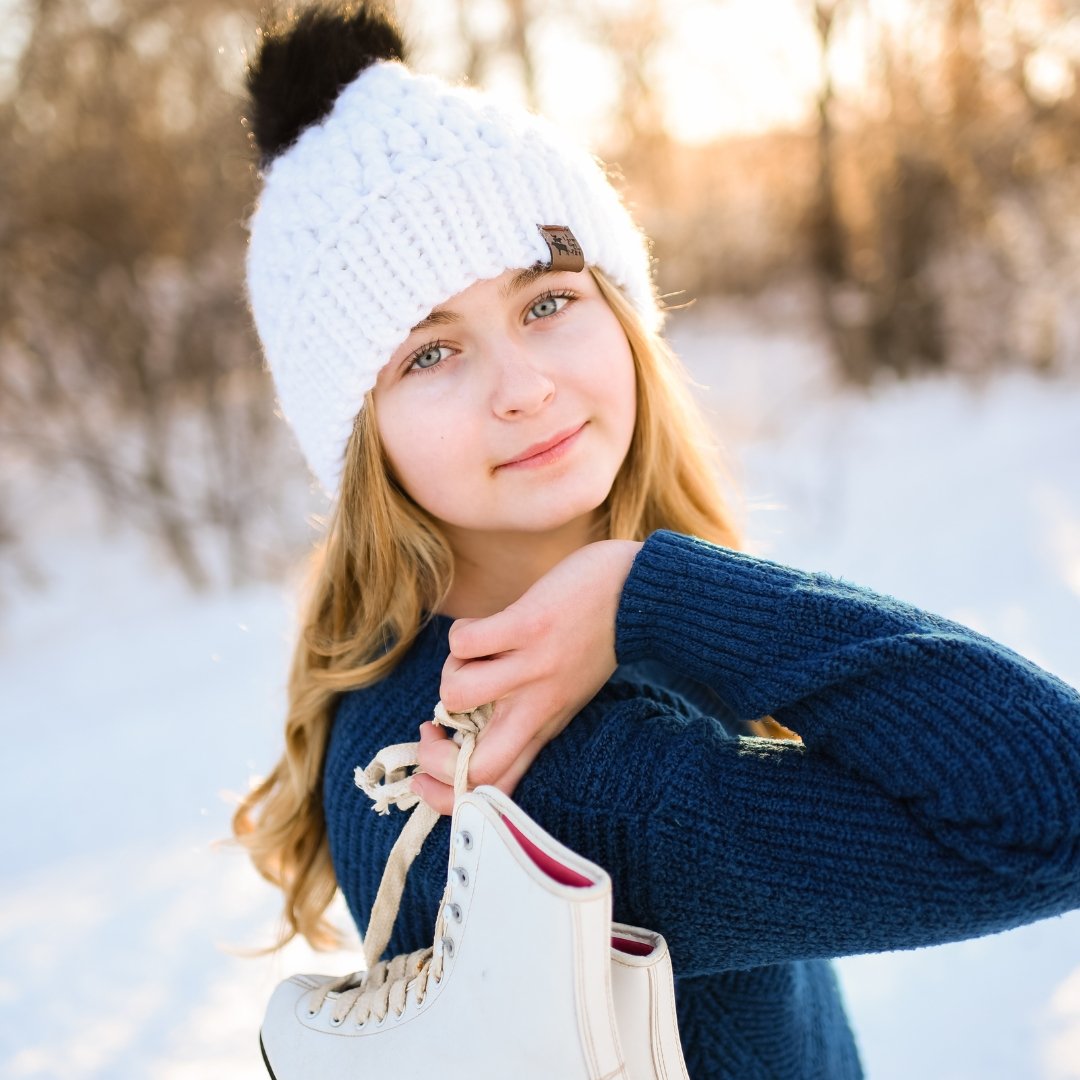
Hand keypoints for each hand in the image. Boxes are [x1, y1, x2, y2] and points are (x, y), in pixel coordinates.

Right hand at [411, 539, 641, 814]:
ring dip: (449, 675)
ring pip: (458, 694)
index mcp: (544, 729)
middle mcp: (538, 709)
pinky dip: (461, 635)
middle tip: (434, 727)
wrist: (640, 596)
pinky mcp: (527, 627)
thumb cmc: (592, 643)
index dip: (446, 796)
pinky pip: (465, 641)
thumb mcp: (564, 695)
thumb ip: (524, 716)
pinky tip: (483, 628)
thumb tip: (462, 724)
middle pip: (474, 767)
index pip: (495, 789)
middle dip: (434, 757)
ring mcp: (533, 668)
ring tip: (470, 662)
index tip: (425, 775)